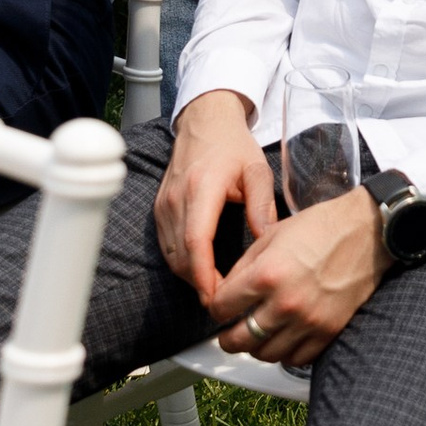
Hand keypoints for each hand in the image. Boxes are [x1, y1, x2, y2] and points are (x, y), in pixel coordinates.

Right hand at [155, 90, 274, 298]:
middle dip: (199, 284)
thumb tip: (266, 240)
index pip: (197, 241)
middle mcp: (177, 198)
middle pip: (181, 255)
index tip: (218, 297)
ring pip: (171, 255)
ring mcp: (164, 204)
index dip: (204, 275)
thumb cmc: (233, 146)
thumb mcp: (257, 170)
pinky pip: (167, 245)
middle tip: (224, 303)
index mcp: (201, 188)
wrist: (205, 122)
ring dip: (190, 276)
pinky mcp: (159, 209)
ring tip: (216, 291)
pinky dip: (182, 263)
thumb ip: (263, 205)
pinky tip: (202, 272)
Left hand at [204, 186, 384, 367]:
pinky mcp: (328, 331)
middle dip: (227, 338)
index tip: (219, 308)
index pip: (221, 308)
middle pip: (239, 340)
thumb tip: (227, 291)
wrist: (366, 232)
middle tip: (227, 334)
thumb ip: (244, 267)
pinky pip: (297, 359)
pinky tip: (283, 339)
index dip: (215, 308)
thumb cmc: (322, 228)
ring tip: (256, 336)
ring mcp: (308, 321)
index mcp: (266, 275)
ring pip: (266, 354)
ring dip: (256, 348)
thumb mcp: (271, 236)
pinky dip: (285, 353)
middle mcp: (285, 303)